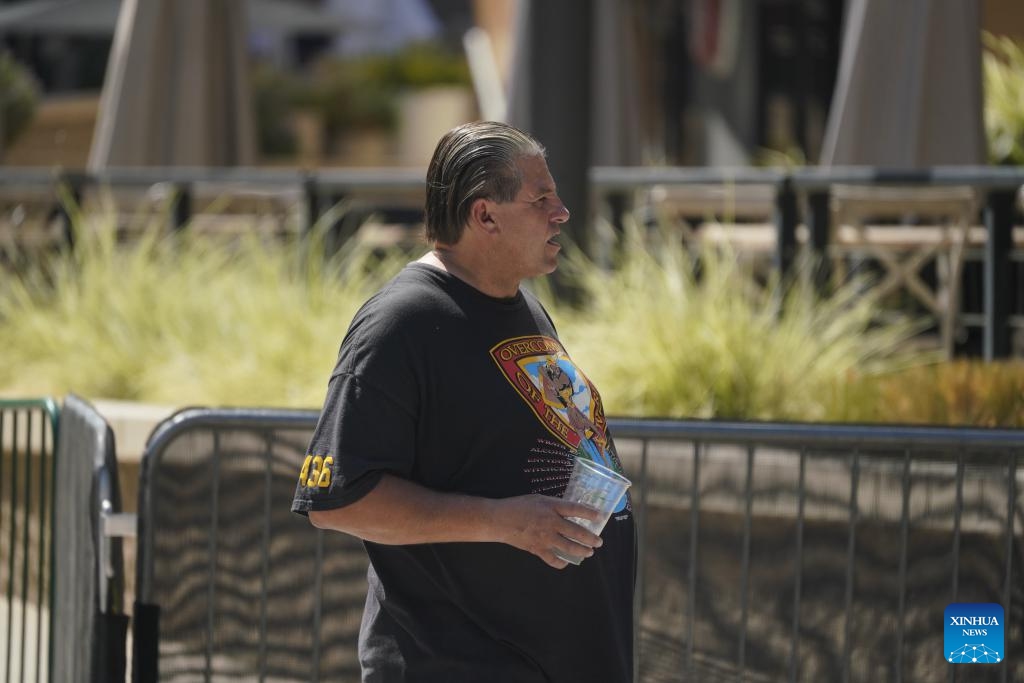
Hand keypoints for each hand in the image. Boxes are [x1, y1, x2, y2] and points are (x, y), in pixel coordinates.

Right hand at [490, 494, 604, 568]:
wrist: (500, 520)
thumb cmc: (518, 506)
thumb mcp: (538, 499)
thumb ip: (554, 505)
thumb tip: (569, 511)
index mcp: (551, 507)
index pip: (576, 509)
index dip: (590, 513)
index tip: (600, 516)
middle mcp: (551, 523)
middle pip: (577, 532)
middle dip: (591, 538)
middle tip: (599, 542)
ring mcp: (545, 538)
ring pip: (569, 548)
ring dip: (582, 551)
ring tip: (589, 552)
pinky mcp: (537, 549)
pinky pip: (553, 560)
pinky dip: (562, 563)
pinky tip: (566, 562)